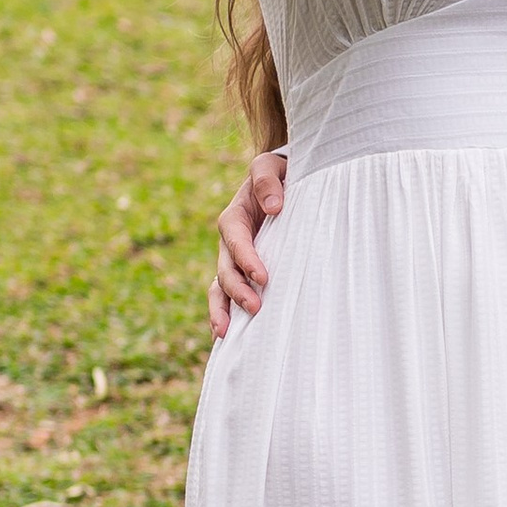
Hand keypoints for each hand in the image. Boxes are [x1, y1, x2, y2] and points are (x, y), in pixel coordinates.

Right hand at [208, 152, 287, 340]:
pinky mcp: (243, 273)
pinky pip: (229, 295)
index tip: (263, 277)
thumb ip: (268, 180)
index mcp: (235, 216)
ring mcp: (234, 260)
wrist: (286, 182)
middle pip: (225, 269)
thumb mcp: (271, 166)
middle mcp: (230, 242)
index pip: (236, 239)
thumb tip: (273, 206)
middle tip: (254, 307)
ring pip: (220, 287)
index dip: (246, 259)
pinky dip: (225, 314)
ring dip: (222, 309)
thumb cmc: (281, 174)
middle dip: (237, 290)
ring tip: (224, 334)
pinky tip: (226, 339)